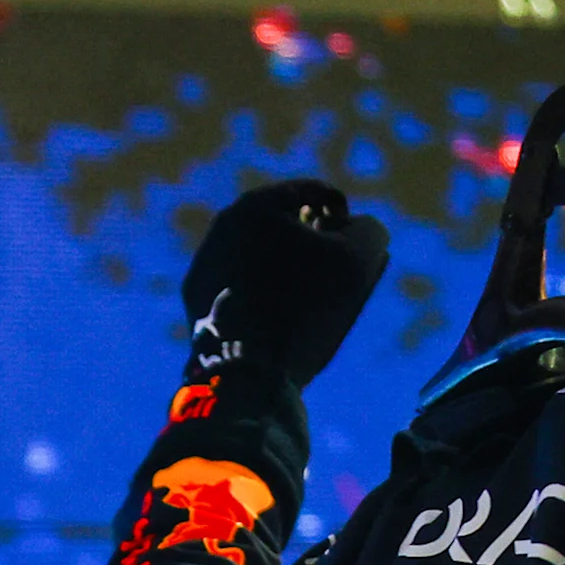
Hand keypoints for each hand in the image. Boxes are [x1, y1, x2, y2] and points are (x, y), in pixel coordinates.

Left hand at [180, 179, 390, 388]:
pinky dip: (258, 292)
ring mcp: (205, 258)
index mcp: (260, 203)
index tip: (355, 248)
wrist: (246, 371)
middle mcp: (224, 222)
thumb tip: (359, 228)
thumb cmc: (305, 309)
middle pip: (283, 222)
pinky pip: (237, 283)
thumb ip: (369, 231)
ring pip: (257, 252)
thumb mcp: (357, 261)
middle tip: (333, 274)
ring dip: (284, 267)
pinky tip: (275, 317)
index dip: (346, 218)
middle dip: (313, 242)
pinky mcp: (196, 294)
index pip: (316, 193)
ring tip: (306, 300)